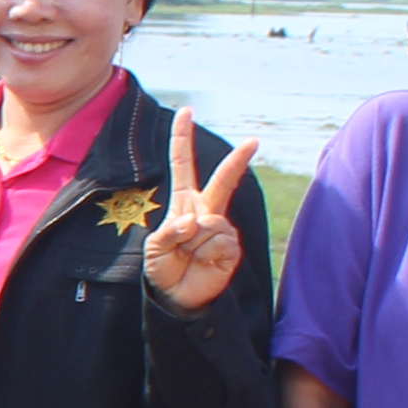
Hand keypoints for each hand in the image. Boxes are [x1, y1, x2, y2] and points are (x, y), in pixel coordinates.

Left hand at [139, 108, 261, 310]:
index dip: (182, 139)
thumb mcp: (154, 248)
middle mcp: (206, 211)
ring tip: (188, 255)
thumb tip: (195, 222)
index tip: (185, 111)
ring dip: (193, 242)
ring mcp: (221, 229)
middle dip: (237, 161)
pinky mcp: (232, 248)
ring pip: (209, 224)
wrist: (178, 296)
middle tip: (253, 141)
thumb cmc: (164, 267)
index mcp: (184, 203)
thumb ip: (169, 232)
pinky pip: (219, 241)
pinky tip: (203, 262)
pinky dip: (206, 253)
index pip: (183, 165)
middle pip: (223, 180)